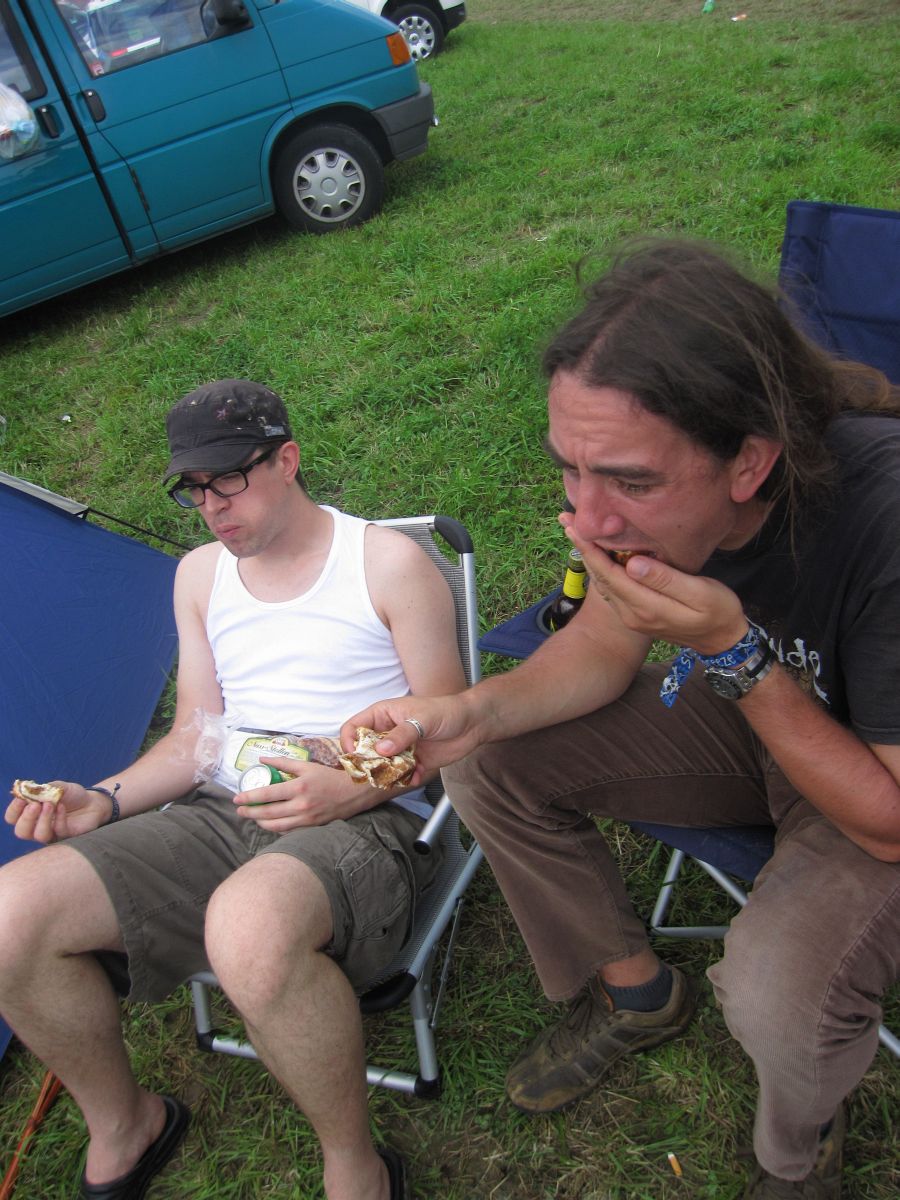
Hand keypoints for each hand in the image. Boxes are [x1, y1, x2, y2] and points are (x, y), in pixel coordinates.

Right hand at [4, 782, 109, 843]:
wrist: (93, 802)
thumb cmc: (71, 795)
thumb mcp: (56, 787)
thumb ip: (43, 789)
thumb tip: (28, 790)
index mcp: (30, 814)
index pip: (12, 818)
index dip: (14, 810)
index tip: (21, 798)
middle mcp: (36, 827)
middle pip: (21, 831)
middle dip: (26, 818)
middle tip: (35, 805)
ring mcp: (51, 834)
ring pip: (38, 835)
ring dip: (43, 819)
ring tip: (50, 804)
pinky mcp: (66, 837)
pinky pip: (59, 831)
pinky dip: (59, 818)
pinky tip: (62, 806)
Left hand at [233, 757, 381, 829]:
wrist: (353, 792)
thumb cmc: (329, 777)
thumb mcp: (307, 766)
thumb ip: (284, 763)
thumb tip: (262, 760)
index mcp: (299, 787)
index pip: (267, 794)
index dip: (249, 797)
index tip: (237, 798)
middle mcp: (301, 805)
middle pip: (268, 813)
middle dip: (250, 812)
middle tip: (239, 810)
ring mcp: (306, 819)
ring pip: (275, 826)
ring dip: (260, 823)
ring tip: (252, 817)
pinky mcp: (311, 827)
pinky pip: (287, 830)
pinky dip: (275, 828)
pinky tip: (269, 823)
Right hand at [340, 694, 479, 779]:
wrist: (472, 723)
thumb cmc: (445, 711)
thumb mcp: (422, 719)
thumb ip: (401, 734)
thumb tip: (381, 750)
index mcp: (382, 715)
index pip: (353, 727)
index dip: (349, 742)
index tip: (355, 755)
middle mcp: (387, 732)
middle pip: (364, 752)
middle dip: (367, 764)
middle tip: (375, 772)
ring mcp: (399, 748)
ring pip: (382, 767)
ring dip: (386, 775)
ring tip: (397, 776)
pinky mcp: (413, 762)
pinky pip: (401, 776)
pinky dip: (406, 779)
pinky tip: (416, 775)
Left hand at [562, 523, 746, 654]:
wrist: (722, 640)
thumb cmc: (719, 611)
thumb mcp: (700, 594)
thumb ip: (666, 580)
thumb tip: (633, 563)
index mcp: (646, 607)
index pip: (610, 574)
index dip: (591, 549)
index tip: (575, 525)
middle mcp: (632, 614)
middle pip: (601, 577)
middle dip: (582, 547)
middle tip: (566, 518)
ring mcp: (632, 617)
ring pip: (604, 583)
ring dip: (588, 556)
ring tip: (575, 530)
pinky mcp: (635, 615)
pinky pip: (612, 588)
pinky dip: (601, 567)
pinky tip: (597, 552)